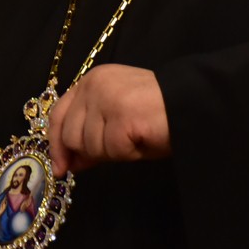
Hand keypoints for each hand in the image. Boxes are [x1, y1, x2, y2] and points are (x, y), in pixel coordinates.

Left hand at [45, 63, 169, 177]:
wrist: (192, 105)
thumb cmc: (158, 115)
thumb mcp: (116, 123)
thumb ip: (90, 136)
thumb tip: (69, 162)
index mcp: (91, 81)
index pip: (58, 115)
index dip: (57, 145)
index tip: (60, 167)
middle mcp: (94, 84)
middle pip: (71, 135)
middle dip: (91, 152)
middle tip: (120, 147)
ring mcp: (105, 98)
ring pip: (90, 146)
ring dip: (114, 152)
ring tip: (137, 137)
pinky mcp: (120, 115)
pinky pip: (112, 151)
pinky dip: (128, 153)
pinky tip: (143, 139)